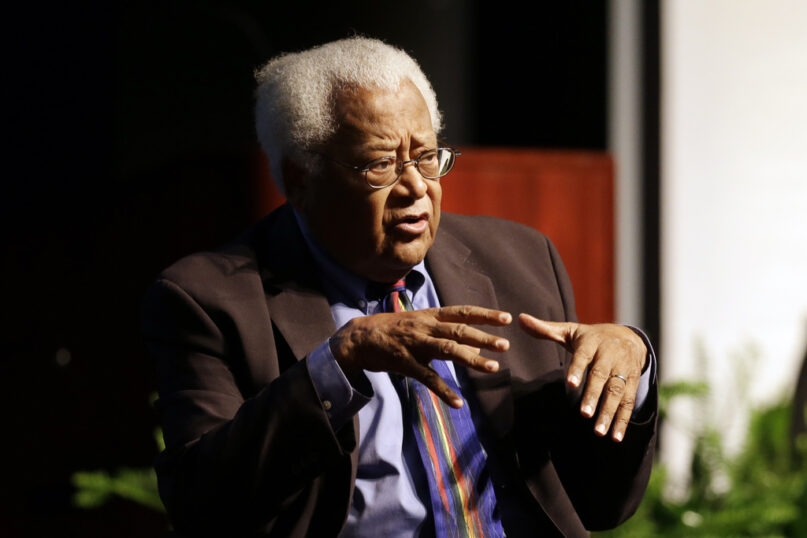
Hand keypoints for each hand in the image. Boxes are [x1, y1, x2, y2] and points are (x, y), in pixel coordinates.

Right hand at [330, 306, 511, 408]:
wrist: (359, 337)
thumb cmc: (395, 330)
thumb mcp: (422, 327)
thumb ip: (449, 337)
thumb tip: (478, 349)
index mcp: (431, 316)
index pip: (462, 312)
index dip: (485, 315)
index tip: (506, 318)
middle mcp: (425, 327)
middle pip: (458, 330)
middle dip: (483, 337)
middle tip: (505, 345)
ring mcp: (415, 344)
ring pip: (447, 350)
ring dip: (471, 360)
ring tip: (493, 368)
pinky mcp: (404, 363)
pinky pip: (427, 378)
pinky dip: (443, 391)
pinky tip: (458, 402)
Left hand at [518, 314, 646, 441]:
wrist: (629, 337)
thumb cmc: (591, 337)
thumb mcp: (570, 331)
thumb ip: (546, 329)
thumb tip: (520, 319)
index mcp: (592, 343)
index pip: (583, 356)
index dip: (577, 369)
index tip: (570, 383)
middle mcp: (610, 356)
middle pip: (602, 377)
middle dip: (593, 396)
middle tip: (584, 414)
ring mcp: (624, 370)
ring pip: (617, 392)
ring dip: (609, 413)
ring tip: (599, 432)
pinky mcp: (633, 383)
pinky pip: (629, 403)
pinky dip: (623, 421)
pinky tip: (615, 437)